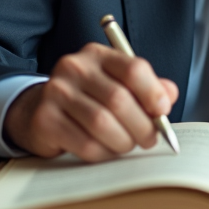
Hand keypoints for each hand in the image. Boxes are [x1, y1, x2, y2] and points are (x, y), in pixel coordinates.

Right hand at [4, 42, 178, 162]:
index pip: (133, 68)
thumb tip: (169, 96)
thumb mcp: (117, 84)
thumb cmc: (88, 98)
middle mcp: (75, 68)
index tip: (162, 111)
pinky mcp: (45, 119)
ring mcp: (56, 92)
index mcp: (98, 55)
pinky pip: (84, 143)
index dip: (153, 92)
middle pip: (119, 99)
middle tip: (149, 139)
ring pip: (102, 124)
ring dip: (123, 142)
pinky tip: (105, 151)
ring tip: (127, 146)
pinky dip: (103, 153)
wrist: (39, 109)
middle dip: (142, 126)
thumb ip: (147, 87)